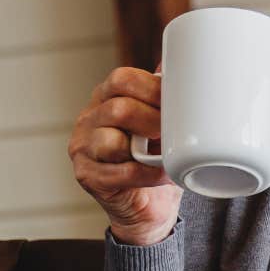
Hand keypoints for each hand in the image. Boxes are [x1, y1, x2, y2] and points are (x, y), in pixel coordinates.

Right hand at [68, 64, 181, 244]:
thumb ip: (164, 96)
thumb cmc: (154, 159)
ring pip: (112, 141)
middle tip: (174, 132)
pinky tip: (164, 174)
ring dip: (147, 150)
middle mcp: (89, 119)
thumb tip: (186, 63)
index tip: (178, 101)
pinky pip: (121, 172)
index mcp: (105, 98)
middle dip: (152, 120)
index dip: (152, 88)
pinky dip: (149, 174)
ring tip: (168, 155)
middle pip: (117, 109)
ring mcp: (83, 148)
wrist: (147, 207)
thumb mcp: (160, 122)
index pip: (122, 79)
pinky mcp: (88, 176)